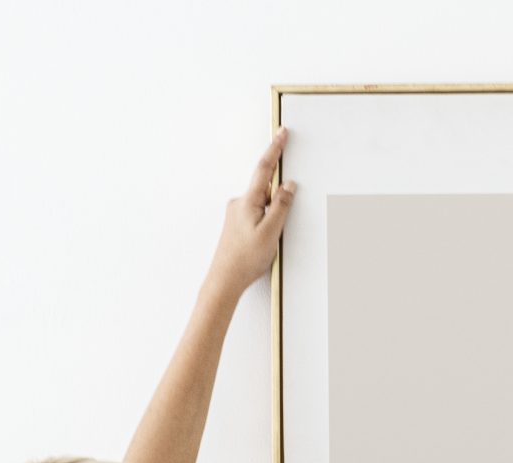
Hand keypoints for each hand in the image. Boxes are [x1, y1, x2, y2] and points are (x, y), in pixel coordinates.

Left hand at [206, 127, 296, 302]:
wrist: (224, 280)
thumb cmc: (245, 259)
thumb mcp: (271, 231)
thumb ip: (281, 205)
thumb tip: (288, 185)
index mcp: (247, 201)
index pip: (265, 168)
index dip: (275, 149)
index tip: (282, 133)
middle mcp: (239, 203)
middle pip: (265, 189)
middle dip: (278, 198)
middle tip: (277, 223)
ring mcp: (236, 214)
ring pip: (262, 205)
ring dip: (272, 216)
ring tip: (266, 244)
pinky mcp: (236, 224)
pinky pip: (257, 215)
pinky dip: (266, 223)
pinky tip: (263, 244)